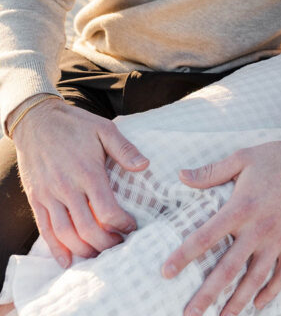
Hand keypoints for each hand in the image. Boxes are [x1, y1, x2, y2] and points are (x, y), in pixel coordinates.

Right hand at [12, 96, 148, 266]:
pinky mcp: (36, 199)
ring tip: (99, 254)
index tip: (132, 227)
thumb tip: (145, 166)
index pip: (107, 210)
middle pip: (88, 228)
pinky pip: (45, 230)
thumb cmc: (75, 124)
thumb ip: (125, 149)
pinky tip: (67, 260)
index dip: (122, 224)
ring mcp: (49, 195)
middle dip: (106, 243)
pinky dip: (56, 249)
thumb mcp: (104, 129)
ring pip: (66, 234)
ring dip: (84, 250)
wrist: (37, 120)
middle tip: (119, 246)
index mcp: (88, 172)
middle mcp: (67, 187)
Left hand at [162, 138, 280, 314]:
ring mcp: (280, 239)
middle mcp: (259, 228)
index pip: (207, 236)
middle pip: (228, 268)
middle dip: (207, 294)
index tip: (166, 272)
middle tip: (189, 314)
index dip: (185, 255)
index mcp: (242, 206)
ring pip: (255, 279)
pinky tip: (258, 305)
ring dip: (237, 302)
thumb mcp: (244, 157)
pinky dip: (271, 293)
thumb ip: (212, 172)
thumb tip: (181, 176)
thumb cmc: (278, 158)